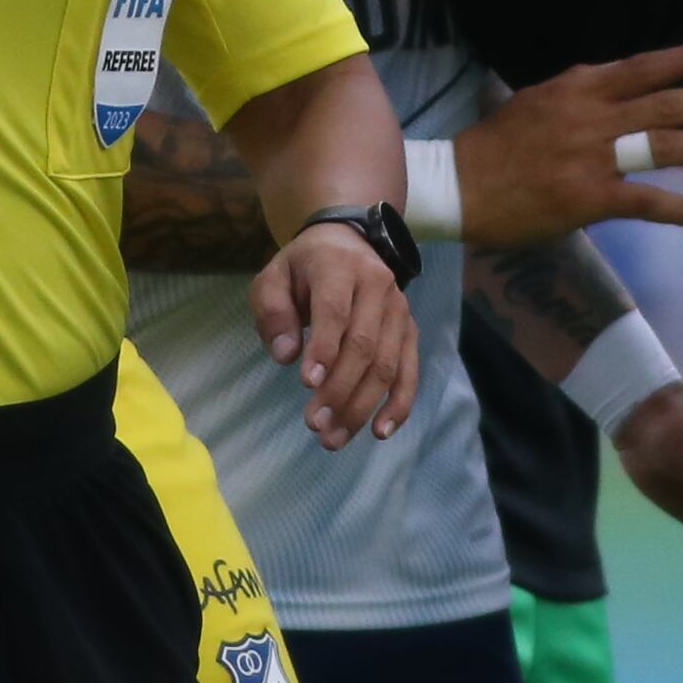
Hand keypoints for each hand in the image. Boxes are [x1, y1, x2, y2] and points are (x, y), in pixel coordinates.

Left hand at [249, 219, 420, 448]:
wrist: (347, 244)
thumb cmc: (302, 269)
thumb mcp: (273, 278)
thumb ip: (272, 312)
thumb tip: (286, 356)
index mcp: (339, 266)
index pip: (335, 310)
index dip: (324, 348)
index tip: (306, 384)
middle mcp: (377, 286)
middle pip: (364, 345)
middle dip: (339, 389)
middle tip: (314, 424)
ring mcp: (399, 310)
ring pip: (387, 364)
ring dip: (362, 406)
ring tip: (334, 438)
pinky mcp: (409, 331)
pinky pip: (409, 371)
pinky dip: (398, 404)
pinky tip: (380, 432)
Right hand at [459, 43, 682, 241]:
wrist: (457, 184)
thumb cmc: (494, 146)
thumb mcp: (537, 101)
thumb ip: (580, 93)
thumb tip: (613, 82)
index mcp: (578, 88)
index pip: (642, 68)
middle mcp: (591, 115)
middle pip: (667, 103)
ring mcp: (591, 156)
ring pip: (664, 144)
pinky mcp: (586, 197)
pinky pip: (642, 202)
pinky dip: (677, 208)